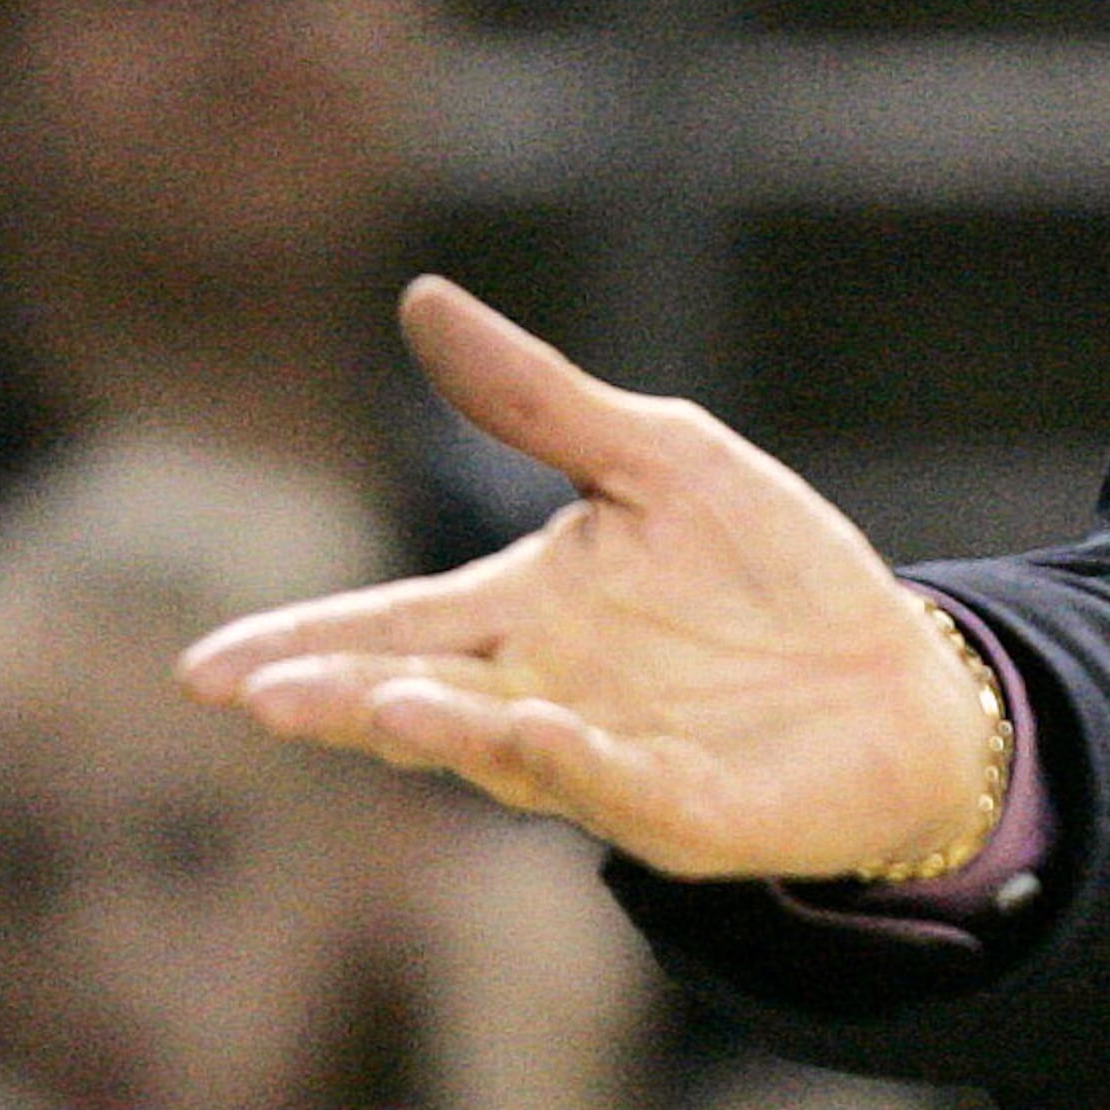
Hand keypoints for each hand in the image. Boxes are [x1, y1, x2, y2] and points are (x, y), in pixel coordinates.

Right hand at [179, 276, 1000, 879]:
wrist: (901, 676)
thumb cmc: (772, 574)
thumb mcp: (660, 459)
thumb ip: (537, 400)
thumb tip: (421, 298)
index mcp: (523, 613)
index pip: (389, 626)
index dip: (301, 644)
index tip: (207, 670)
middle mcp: (543, 695)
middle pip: (417, 695)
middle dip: (339, 695)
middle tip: (256, 692)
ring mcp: (608, 760)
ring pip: (499, 751)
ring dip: (439, 728)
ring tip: (373, 703)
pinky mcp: (685, 811)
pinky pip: (614, 787)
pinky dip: (569, 761)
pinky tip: (529, 735)